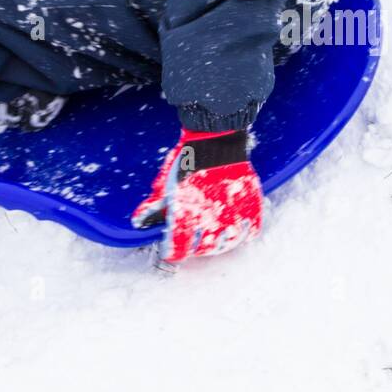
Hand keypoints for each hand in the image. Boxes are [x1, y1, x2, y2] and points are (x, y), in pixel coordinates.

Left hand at [132, 128, 262, 262]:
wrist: (216, 140)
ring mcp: (234, 216)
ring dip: (217, 242)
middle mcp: (211, 221)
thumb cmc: (188, 160)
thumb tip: (139, 222)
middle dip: (193, 246)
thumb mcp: (166, 182)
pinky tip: (233, 227)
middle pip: (202, 250)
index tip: (170, 249)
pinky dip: (242, 233)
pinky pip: (249, 232)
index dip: (172, 251)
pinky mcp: (251, 208)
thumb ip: (154, 206)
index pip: (177, 249)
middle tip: (191, 237)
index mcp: (186, 216)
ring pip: (226, 244)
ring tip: (211, 233)